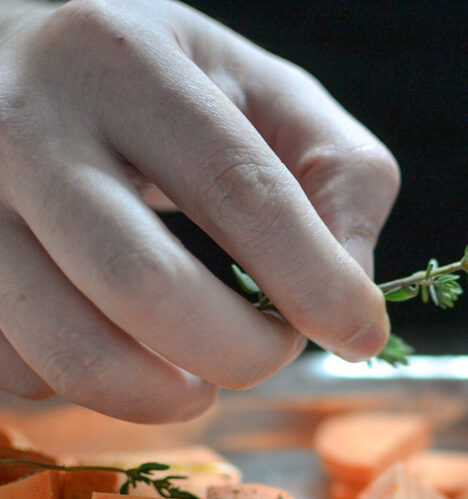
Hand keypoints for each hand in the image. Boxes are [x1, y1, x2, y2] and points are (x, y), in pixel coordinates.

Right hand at [0, 0, 397, 420]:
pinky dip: (97, 387)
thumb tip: (350, 296)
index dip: (316, 283)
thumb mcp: (263, 94)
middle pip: (148, 289)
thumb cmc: (160, 92)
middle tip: (272, 351)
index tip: (362, 334)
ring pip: (76, 355)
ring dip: (168, 396)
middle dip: (242, 353)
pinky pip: (27, 375)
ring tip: (201, 375)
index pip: (241, 192)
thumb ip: (340, 177)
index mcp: (122, 63)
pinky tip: (120, 343)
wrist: (10, 69)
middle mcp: (22, 124)